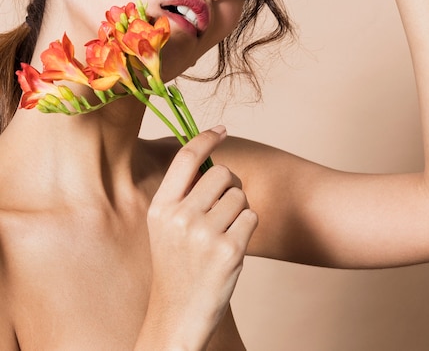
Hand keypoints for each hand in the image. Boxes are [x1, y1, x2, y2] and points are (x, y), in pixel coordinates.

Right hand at [140, 126, 257, 349]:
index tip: (221, 129)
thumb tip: (212, 161)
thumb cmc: (176, 266)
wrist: (178, 315)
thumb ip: (183, 195)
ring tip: (224, 234)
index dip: (205, 138)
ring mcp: (204, 234)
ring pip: (240, 195)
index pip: (185, 159)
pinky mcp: (229, 250)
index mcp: (161, 207)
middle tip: (224, 208)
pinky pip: (252, 217)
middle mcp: (180, 217)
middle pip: (221, 173)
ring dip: (239, 210)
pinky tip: (232, 248)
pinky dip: (248, 228)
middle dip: (230, 185)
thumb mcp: (165, 228)